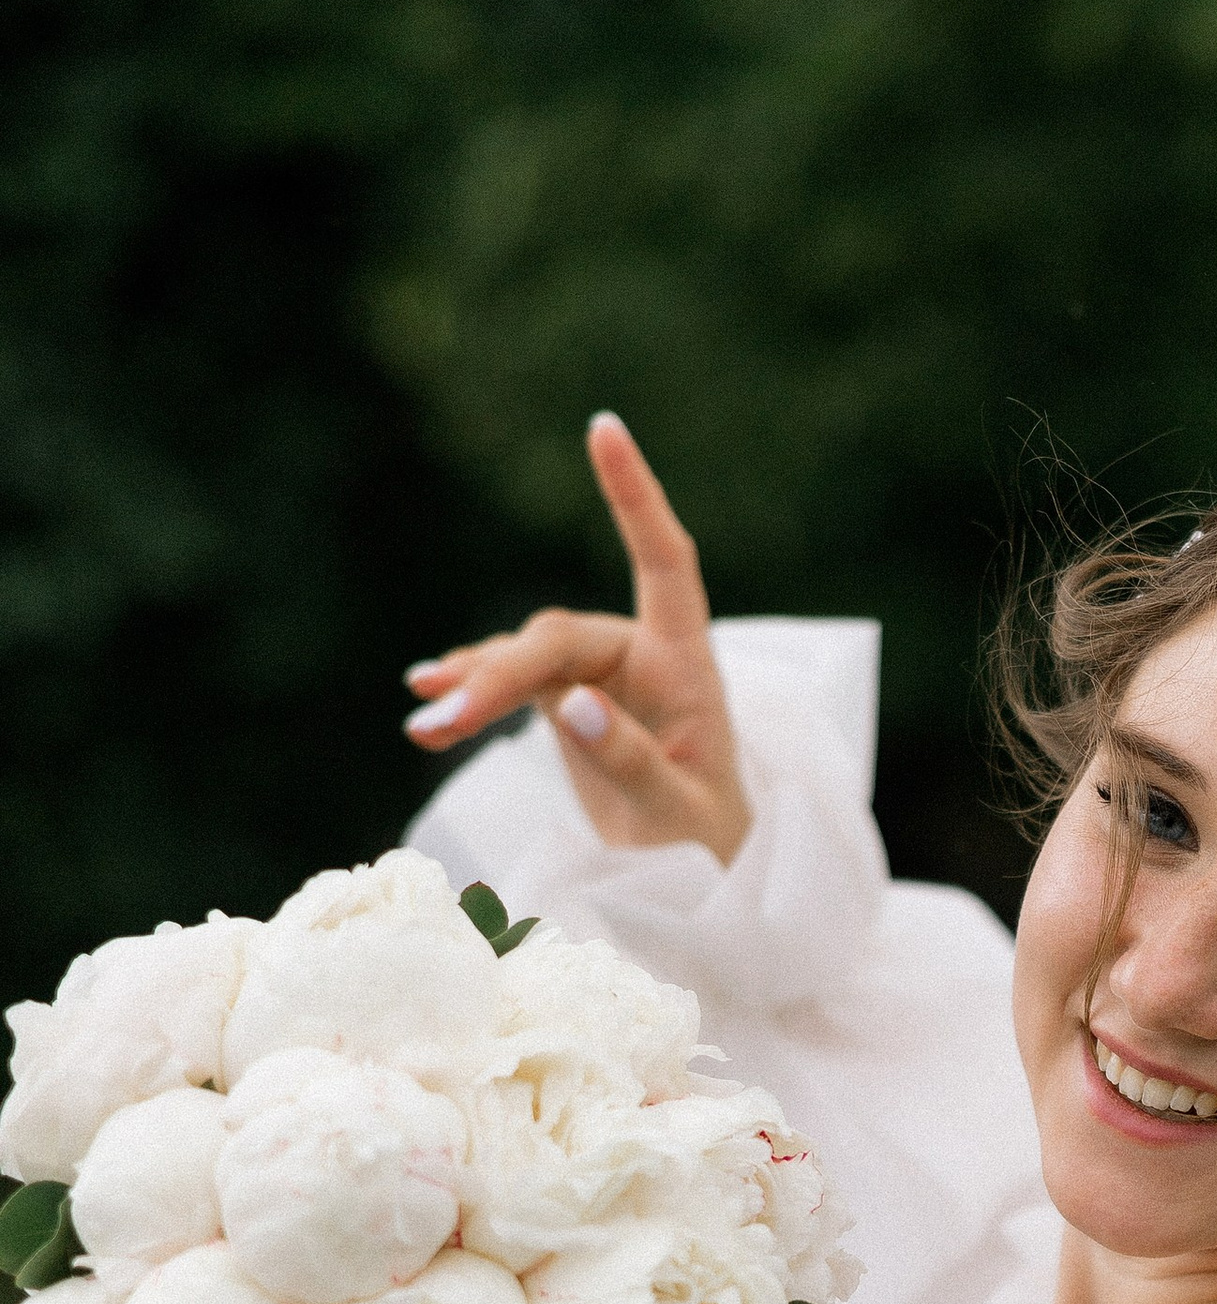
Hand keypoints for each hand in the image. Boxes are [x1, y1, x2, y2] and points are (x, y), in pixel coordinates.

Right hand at [401, 415, 750, 862]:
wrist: (698, 875)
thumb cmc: (705, 846)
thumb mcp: (677, 817)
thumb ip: (633, 763)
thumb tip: (576, 706)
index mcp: (690, 666)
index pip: (665, 561)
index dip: (634, 496)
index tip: (603, 428)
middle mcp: (644, 655)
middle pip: (560, 637)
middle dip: (502, 675)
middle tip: (446, 721)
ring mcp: (602, 674)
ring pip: (526, 659)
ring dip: (476, 687)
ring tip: (425, 726)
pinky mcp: (568, 698)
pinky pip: (512, 682)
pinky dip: (473, 691)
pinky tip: (428, 699)